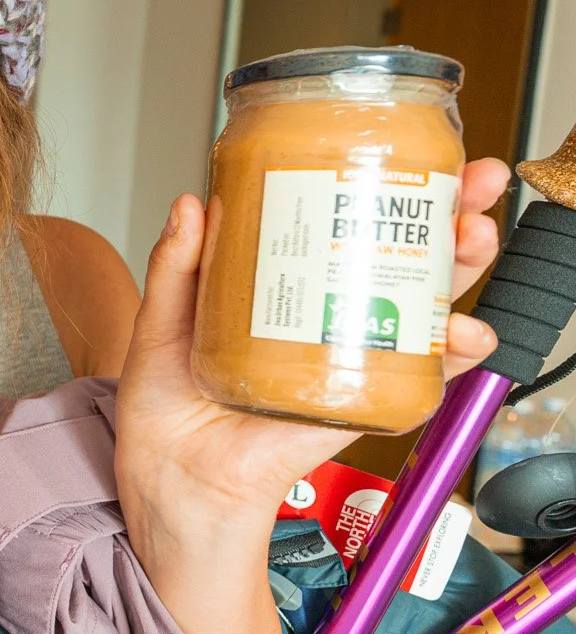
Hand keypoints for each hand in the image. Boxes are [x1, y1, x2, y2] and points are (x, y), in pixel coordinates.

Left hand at [116, 155, 506, 546]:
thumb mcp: (162, 321)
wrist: (170, 478)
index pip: (340, 228)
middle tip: (471, 189)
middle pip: (396, 259)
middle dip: (447, 220)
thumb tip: (193, 204)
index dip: (380, 192)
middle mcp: (321, 319)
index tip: (407, 154)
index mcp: (279, 290)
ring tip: (468, 247)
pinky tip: (466, 336)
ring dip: (457, 275)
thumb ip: (177, 267)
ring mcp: (343, 360)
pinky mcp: (353, 403)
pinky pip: (413, 380)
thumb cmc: (165, 408)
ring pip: (419, 310)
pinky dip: (450, 360)